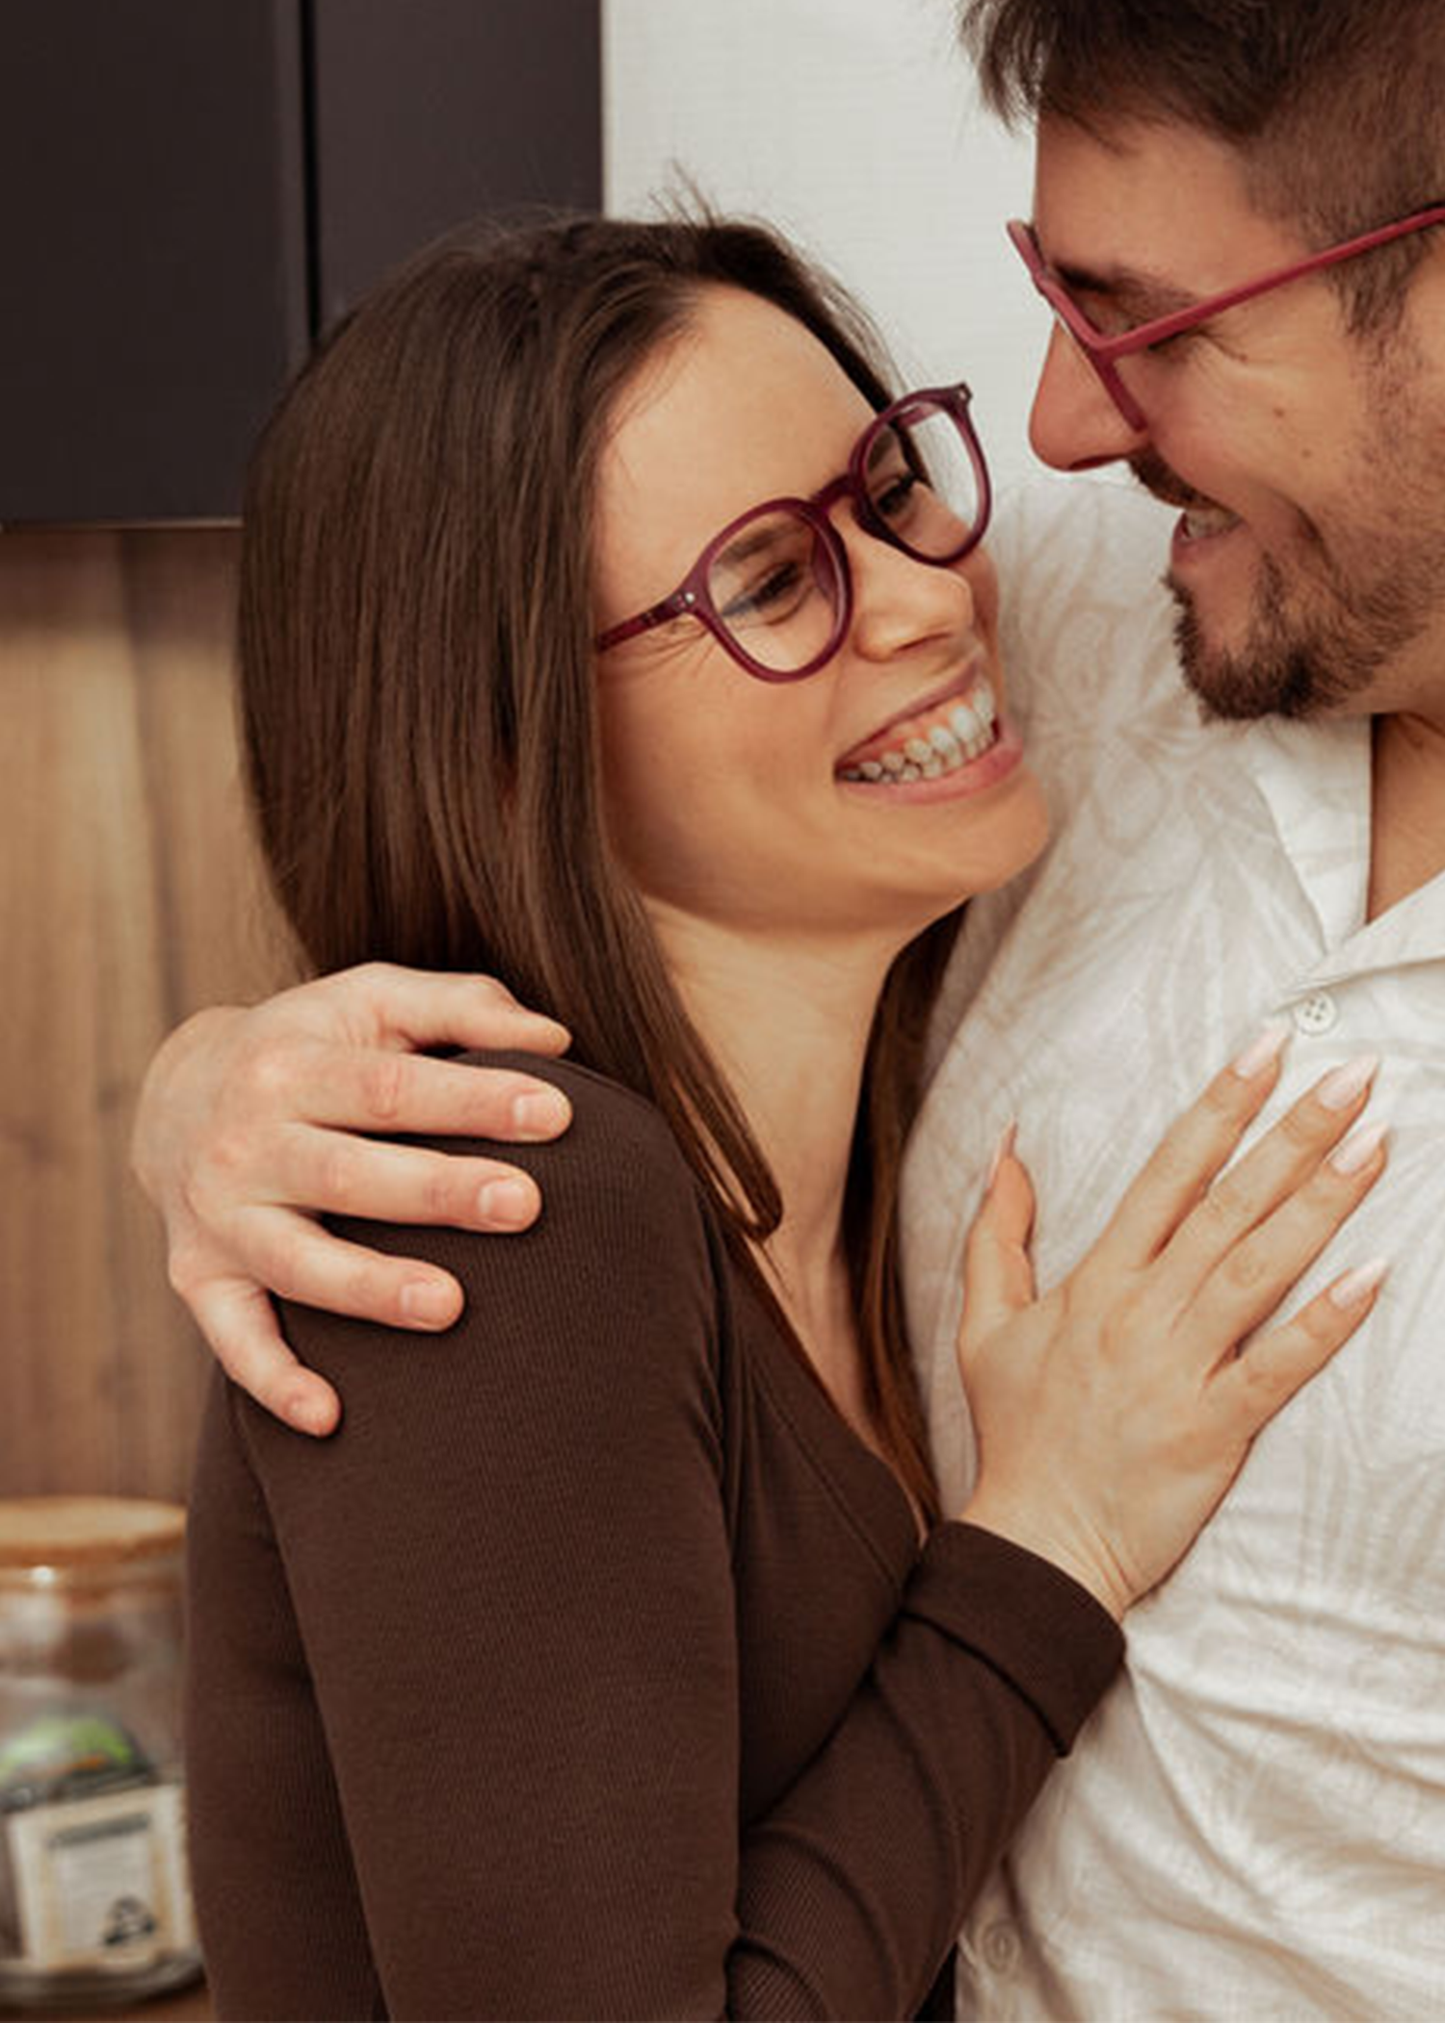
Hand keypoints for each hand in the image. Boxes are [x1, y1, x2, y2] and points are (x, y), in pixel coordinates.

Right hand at [130, 963, 571, 1434]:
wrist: (176, 1097)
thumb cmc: (314, 1048)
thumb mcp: (373, 1002)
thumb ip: (462, 1007)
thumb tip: (557, 1041)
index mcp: (293, 1066)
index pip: (391, 1087)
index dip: (473, 1099)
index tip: (557, 1115)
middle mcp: (246, 1142)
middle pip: (348, 1173)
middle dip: (437, 1192)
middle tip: (523, 1205)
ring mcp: (222, 1218)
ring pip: (297, 1262)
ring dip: (371, 1289)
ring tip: (450, 1307)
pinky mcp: (202, 1280)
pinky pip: (233, 1341)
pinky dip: (275, 1382)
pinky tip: (331, 1418)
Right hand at [956, 1037, 1386, 1617]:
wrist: (1035, 1543)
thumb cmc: (1017, 1433)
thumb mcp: (986, 1322)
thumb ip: (998, 1231)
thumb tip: (1008, 1144)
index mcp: (1098, 1280)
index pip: (1168, 1173)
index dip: (1220, 1107)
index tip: (1267, 1049)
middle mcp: (1142, 1311)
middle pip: (1227, 1205)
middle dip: (1292, 1133)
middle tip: (1353, 1074)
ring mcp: (1178, 1368)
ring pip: (1259, 1269)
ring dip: (1321, 1204)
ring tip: (1376, 1144)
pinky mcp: (1212, 1428)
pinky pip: (1278, 1366)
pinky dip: (1326, 1321)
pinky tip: (1374, 1276)